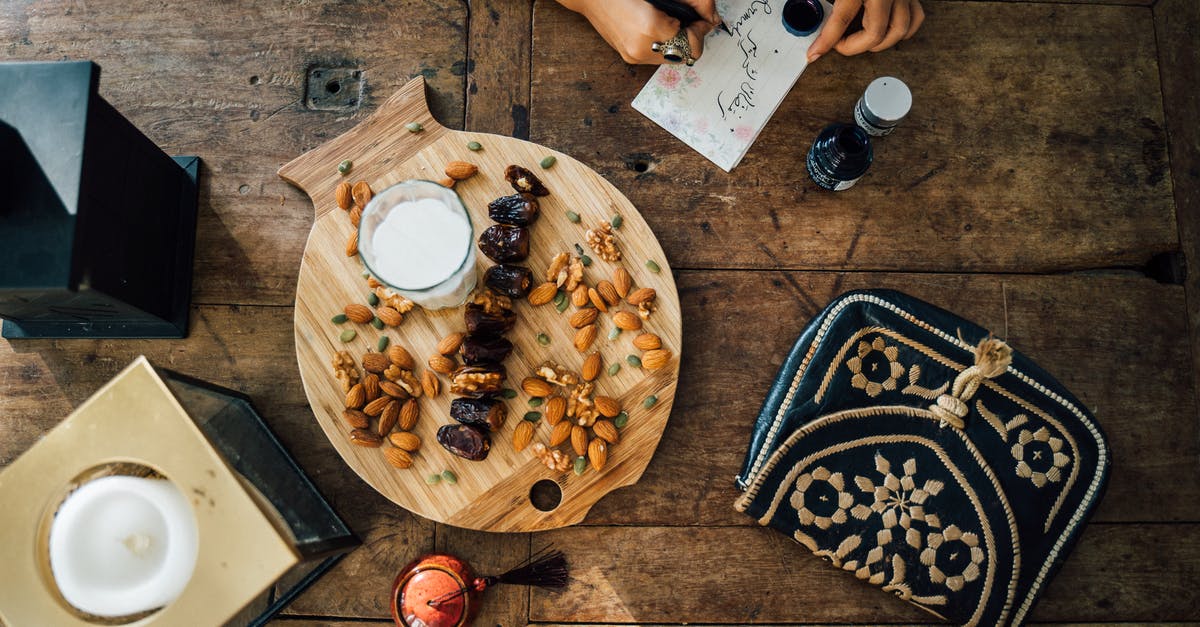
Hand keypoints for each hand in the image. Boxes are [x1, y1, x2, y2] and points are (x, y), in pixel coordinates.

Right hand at [558, 0, 719, 64]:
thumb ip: (691, 2)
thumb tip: (711, 17)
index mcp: (650, 28)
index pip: (692, 43)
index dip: (701, 29)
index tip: (703, 18)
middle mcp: (641, 48)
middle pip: (685, 55)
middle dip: (691, 38)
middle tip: (690, 20)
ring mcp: (634, 55)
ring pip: (673, 59)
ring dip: (678, 42)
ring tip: (673, 23)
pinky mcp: (629, 56)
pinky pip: (658, 57)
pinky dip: (665, 44)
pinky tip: (659, 28)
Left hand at [806, 0, 924, 62]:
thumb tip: (816, 13)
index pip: (842, 20)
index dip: (825, 40)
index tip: (814, 54)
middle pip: (876, 33)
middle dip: (854, 46)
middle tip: (839, 45)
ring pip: (900, 30)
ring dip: (879, 42)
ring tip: (861, 40)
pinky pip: (915, 17)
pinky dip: (902, 30)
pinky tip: (886, 31)